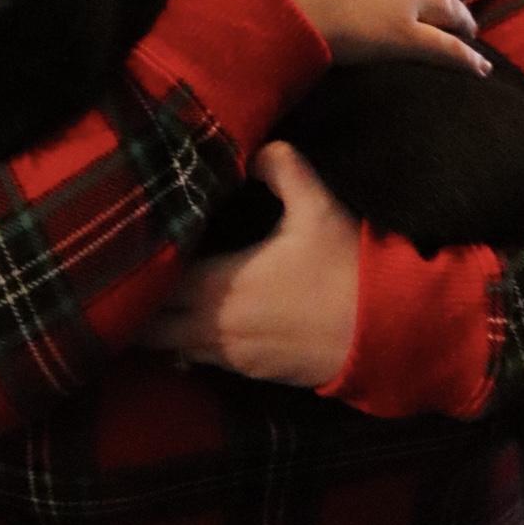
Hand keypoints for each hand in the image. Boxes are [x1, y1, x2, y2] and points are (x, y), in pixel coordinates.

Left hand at [137, 143, 360, 388]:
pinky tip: (196, 319)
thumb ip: (281, 167)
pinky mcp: (255, 375)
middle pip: (149, 326)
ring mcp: (233, 358)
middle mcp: (213, 330)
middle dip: (136, 303)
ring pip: (175, 346)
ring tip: (155, 295)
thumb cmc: (349, 270)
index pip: (150, 283)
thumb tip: (254, 149)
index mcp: (216, 288)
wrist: (397, 335)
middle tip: (128, 276)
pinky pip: (204, 361)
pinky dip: (192, 342)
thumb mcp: (317, 207)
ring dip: (164, 325)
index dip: (135, 266)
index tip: (126, 246)